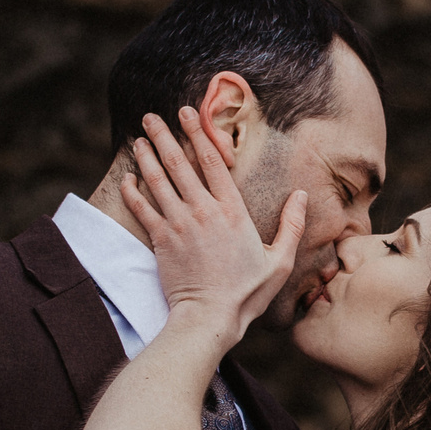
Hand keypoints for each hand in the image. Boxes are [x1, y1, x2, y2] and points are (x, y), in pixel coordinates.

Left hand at [122, 108, 306, 340]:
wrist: (210, 316)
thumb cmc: (247, 293)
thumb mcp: (279, 260)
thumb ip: (293, 226)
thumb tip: (302, 196)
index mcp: (232, 210)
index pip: (212, 161)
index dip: (198, 132)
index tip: (188, 113)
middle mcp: (203, 211)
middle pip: (179, 163)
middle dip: (165, 135)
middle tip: (152, 116)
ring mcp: (179, 224)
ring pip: (158, 180)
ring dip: (147, 156)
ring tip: (139, 138)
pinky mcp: (161, 240)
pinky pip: (142, 208)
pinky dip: (133, 191)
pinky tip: (129, 178)